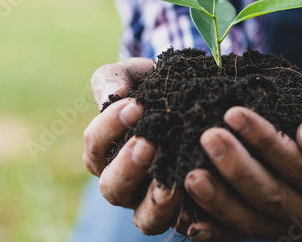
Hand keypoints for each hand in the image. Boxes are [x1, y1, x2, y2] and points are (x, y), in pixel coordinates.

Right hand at [83, 57, 184, 234]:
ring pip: (145, 219)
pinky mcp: (187, 213)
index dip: (109, 128)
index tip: (135, 105)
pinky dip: (194, 220)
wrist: (196, 95)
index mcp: (104, 153)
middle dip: (127, 167)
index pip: (95, 146)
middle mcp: (124, 184)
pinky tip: (205, 201)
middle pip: (112, 188)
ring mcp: (154, 203)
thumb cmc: (155, 86)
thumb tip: (108, 97)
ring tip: (171, 183)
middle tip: (147, 144)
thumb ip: (113, 79)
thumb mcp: (134, 74)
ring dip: (156, 203)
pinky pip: (185, 225)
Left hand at [178, 77, 301, 240]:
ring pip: (249, 219)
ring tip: (190, 174)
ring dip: (218, 199)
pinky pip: (234, 232)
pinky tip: (188, 218)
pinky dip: (212, 227)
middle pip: (271, 197)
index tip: (234, 113)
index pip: (299, 167)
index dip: (266, 142)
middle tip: (207, 137)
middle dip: (236, 168)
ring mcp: (288, 227)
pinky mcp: (263, 227)